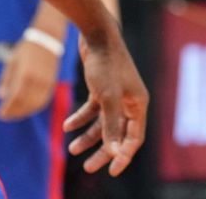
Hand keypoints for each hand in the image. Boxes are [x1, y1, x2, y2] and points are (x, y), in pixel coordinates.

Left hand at [0, 38, 59, 120]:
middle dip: (15, 112)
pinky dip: (34, 107)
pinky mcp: (52, 84)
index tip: (0, 114)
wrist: (47, 41)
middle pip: (26, 103)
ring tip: (14, 114)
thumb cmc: (26, 50)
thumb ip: (6, 79)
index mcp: (25, 74)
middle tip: (5, 116)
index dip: (8, 108)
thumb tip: (0, 96)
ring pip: (35, 104)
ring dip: (24, 112)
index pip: (16, 97)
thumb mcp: (12, 62)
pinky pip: (43, 101)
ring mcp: (46, 83)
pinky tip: (26, 109)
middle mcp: (37, 81)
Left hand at [66, 31, 147, 175]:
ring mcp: (115, 95)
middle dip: (103, 151)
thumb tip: (114, 153)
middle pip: (117, 134)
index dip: (123, 155)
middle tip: (88, 167)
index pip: (133, 139)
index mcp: (138, 105)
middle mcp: (129, 102)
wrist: (96, 34)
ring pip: (103, 123)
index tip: (111, 171)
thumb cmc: (105, 64)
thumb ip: (111, 126)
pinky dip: (80, 118)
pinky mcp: (101, 88)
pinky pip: (92, 109)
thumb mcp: (107, 98)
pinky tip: (67, 126)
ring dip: (88, 136)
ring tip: (72, 148)